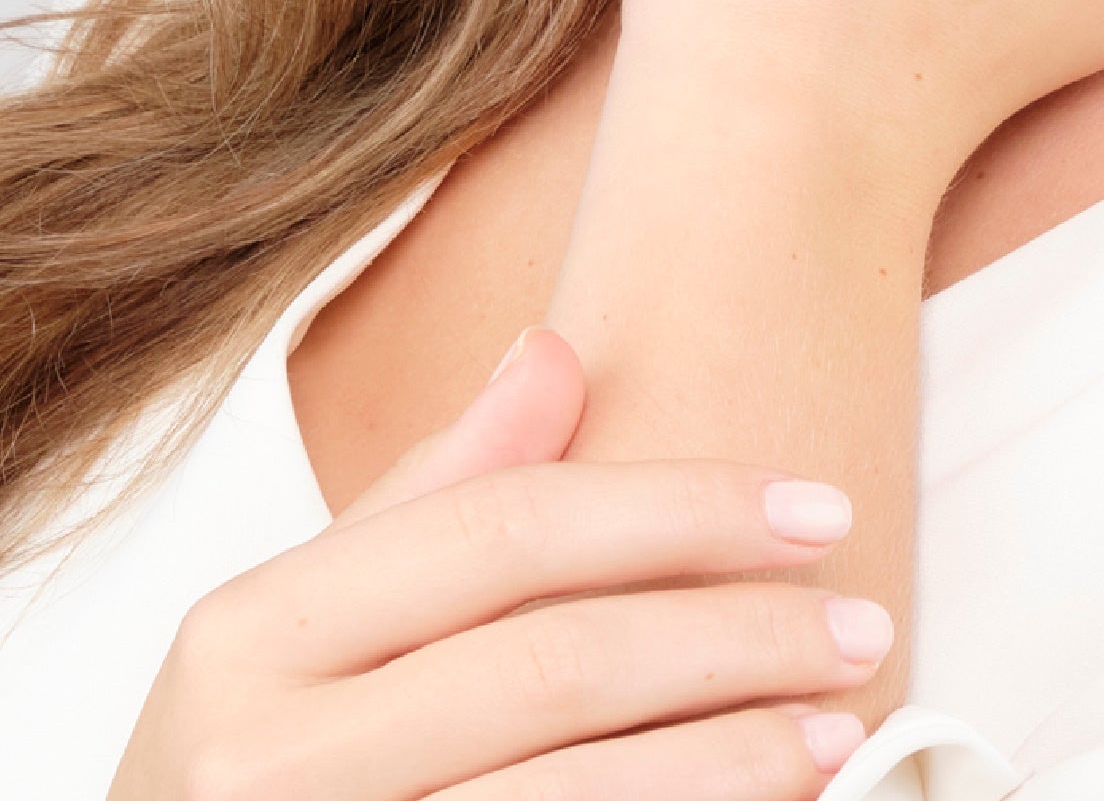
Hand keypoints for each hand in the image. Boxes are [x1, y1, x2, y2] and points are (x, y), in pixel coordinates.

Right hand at [109, 328, 887, 799]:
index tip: (811, 504)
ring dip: (735, 757)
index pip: (503, 532)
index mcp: (245, 633)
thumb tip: (558, 348)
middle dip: (734, 635)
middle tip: (857, 619)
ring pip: (574, 794)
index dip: (675, 510)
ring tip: (840, 720)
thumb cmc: (252, 771)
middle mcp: (263, 758)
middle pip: (556, 663)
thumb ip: (431, 496)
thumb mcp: (298, 628)